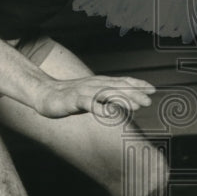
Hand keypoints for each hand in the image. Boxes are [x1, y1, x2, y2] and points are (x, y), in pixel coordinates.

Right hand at [36, 74, 155, 118]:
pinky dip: (99, 107)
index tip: (153, 90)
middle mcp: (94, 84)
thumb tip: (128, 103)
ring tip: (136, 106)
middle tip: (149, 101)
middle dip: (134, 93)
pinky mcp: (73, 100)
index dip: (137, 85)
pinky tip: (109, 113)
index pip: (122, 82)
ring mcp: (84, 91)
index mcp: (100, 83)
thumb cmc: (70, 97)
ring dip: (122, 99)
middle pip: (117, 87)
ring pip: (105, 93)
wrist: (44, 94)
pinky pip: (87, 103)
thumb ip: (108, 98)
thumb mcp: (93, 96)